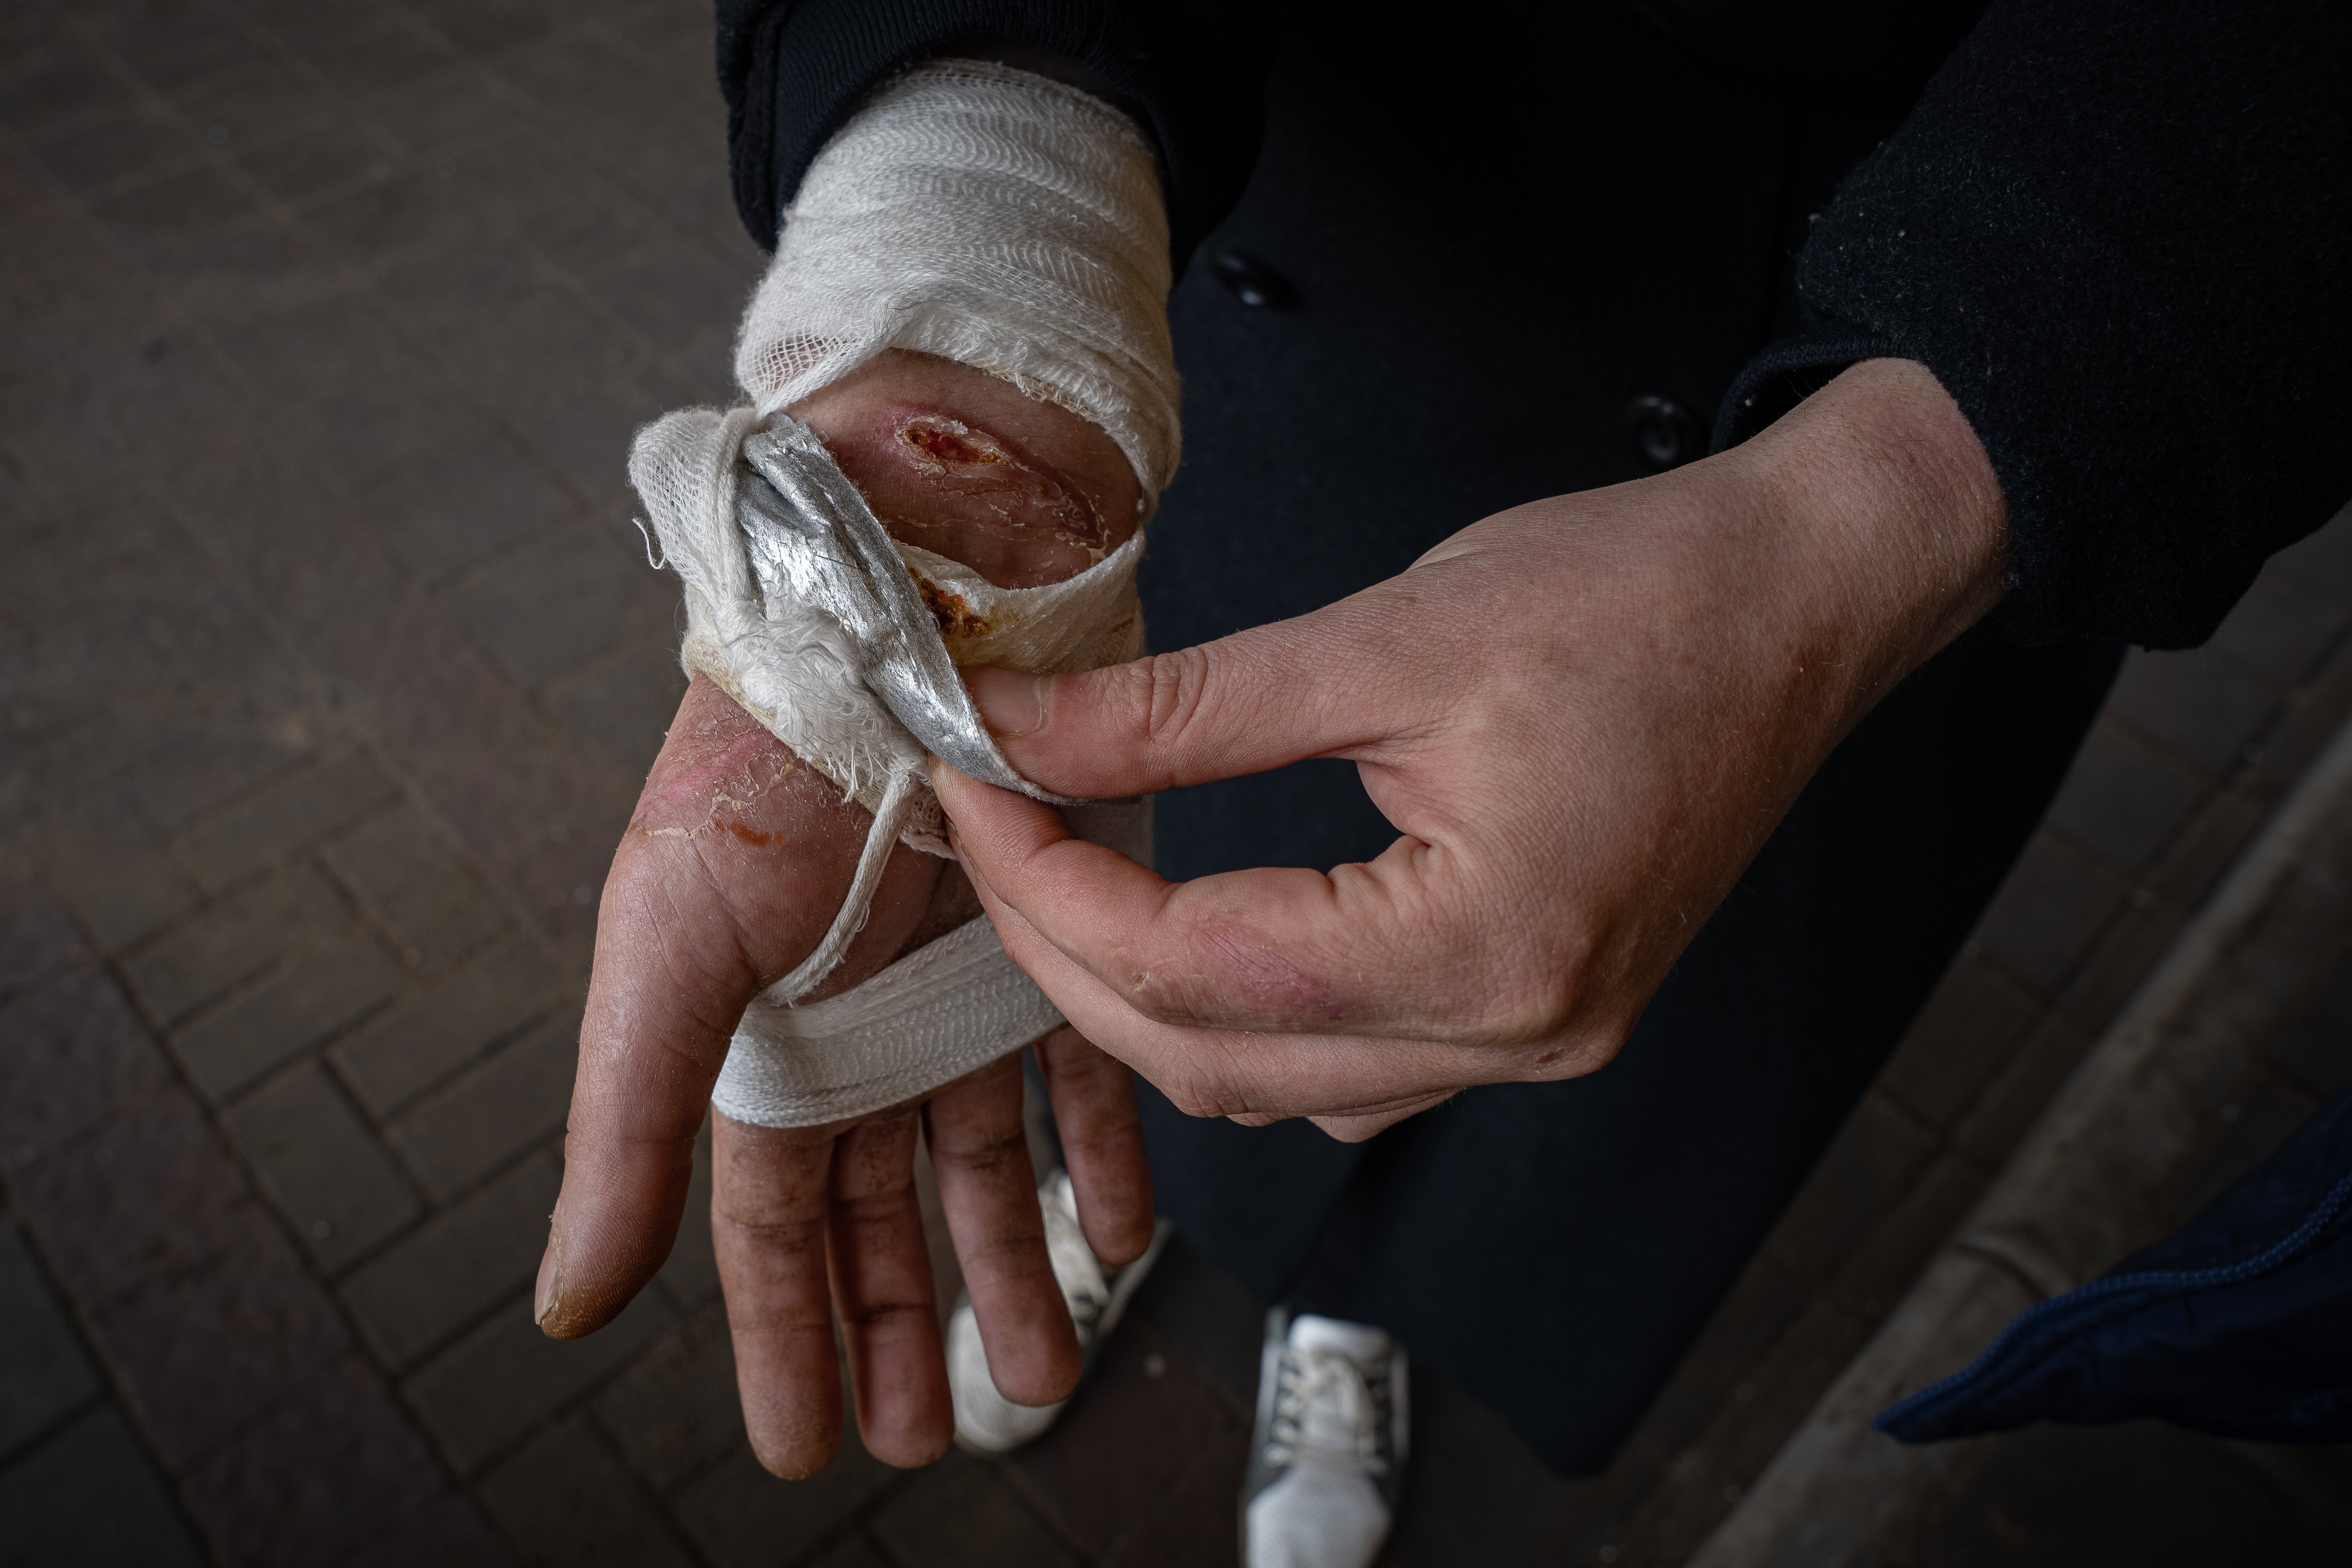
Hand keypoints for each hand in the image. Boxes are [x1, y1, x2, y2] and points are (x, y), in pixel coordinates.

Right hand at [538, 353, 1153, 1476]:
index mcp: (762, 1034)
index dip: (787, 1336)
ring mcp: (960, 978)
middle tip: (924, 1432)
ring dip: (1008, 1263)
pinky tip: (1123, 1227)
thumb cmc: (761, 761)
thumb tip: (571, 1299)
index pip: (769, 1224)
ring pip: (986, 1159)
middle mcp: (864, 1020)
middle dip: (902, 1322)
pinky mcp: (1057, 926)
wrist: (886, 605)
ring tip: (1037, 1365)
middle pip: (883, 1209)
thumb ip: (631, 1124)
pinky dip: (1102, 1150)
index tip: (808, 1444)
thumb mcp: (671, 945)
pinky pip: (1079, 1068)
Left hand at [933, 359, 2011, 1140]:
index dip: (1048, 885)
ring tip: (1067, 881)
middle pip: (1216, 1061)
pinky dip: (1240, 1013)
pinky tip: (1191, 924)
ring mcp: (1532, 1044)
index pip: (1195, 966)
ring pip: (1273, 1086)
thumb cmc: (1633, 597)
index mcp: (1488, 949)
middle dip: (1069, 957)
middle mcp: (1516, 1036)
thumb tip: (1016, 729)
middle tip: (990, 837)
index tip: (969, 791)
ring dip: (1146, 1001)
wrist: (1796, 598)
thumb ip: (1182, 708)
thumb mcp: (1384, 636)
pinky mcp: (1534, 1015)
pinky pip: (1347, 1066)